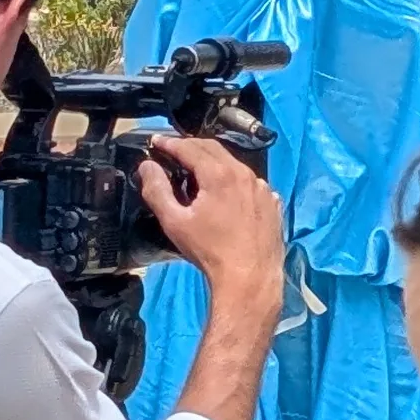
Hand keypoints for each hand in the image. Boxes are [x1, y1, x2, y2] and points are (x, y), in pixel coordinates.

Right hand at [141, 132, 284, 302]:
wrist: (250, 277)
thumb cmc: (209, 250)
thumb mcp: (175, 222)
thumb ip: (157, 190)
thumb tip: (147, 166)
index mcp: (220, 174)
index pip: (190, 147)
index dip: (170, 143)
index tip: (156, 141)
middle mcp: (245, 174)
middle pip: (214, 150)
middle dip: (190, 147)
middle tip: (172, 151)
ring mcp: (263, 188)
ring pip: (234, 165)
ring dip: (213, 163)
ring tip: (195, 173)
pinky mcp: (272, 202)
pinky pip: (250, 183)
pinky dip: (233, 180)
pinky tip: (224, 194)